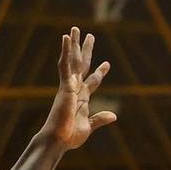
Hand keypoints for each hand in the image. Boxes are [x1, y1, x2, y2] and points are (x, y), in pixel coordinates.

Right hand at [43, 28, 116, 149]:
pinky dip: (66, 51)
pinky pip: (65, 65)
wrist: (57, 140)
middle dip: (86, 51)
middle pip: (82, 65)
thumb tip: (113, 116)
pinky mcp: (64, 85)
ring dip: (74, 45)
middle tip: (91, 36)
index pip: (92, 81)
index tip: (107, 64)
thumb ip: (99, 119)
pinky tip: (66, 38)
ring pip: (72, 60)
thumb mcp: (88, 126)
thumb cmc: (69, 136)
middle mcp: (74, 89)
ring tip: (75, 29)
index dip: (99, 73)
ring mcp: (68, 86)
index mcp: (81, 98)